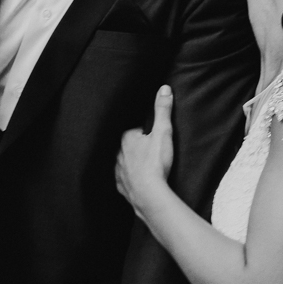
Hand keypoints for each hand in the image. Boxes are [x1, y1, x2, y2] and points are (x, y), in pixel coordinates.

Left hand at [116, 85, 175, 220]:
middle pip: (127, 147)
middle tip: (151, 150)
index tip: (153, 136)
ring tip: (146, 166)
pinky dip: (131, 180)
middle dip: (137, 147)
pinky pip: (124, 180)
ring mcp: (118, 172)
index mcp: (126, 138)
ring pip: (124, 163)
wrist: (149, 195)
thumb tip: (164, 88)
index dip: (144, 132)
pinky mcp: (122, 187)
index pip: (134, 130)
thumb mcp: (163, 132)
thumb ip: (163, 110)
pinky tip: (139, 181)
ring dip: (133, 163)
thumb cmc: (155, 163)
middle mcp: (118, 154)